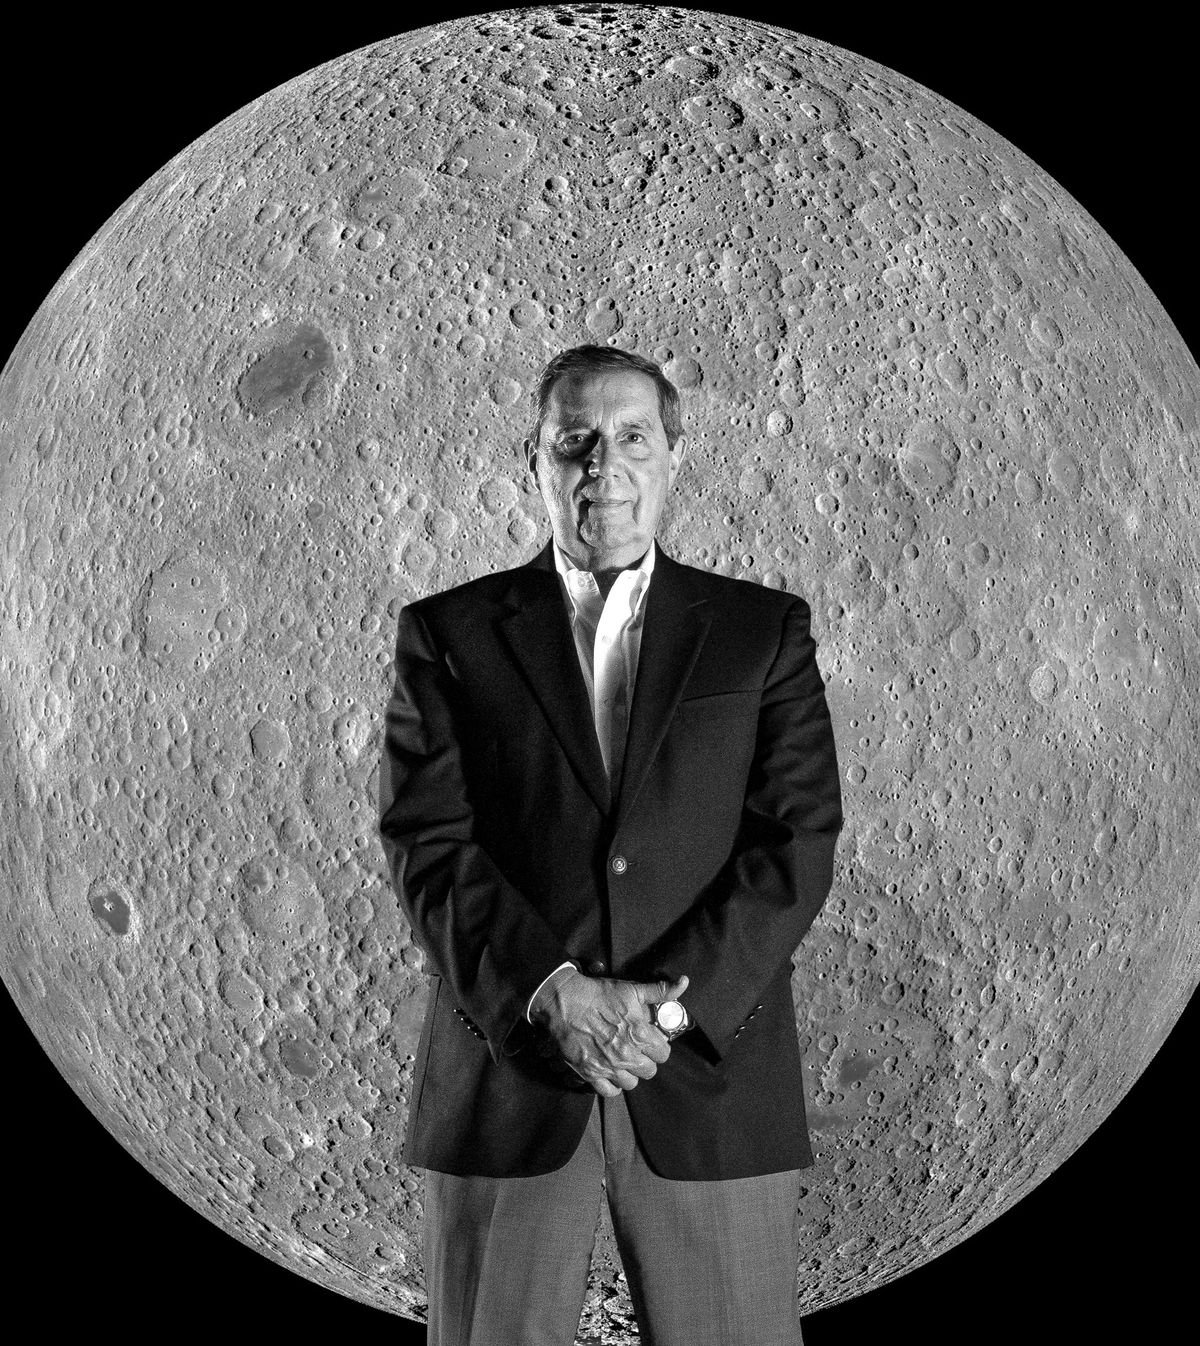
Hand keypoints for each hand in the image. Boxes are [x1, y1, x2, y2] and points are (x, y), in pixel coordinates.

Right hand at [531, 972, 689, 1096]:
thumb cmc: (599, 995)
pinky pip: (610, 1092)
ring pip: (631, 1084)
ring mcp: (608, 1067)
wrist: (565, 1002)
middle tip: (635, 1049)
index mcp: (640, 1035)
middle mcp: (627, 1055)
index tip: (650, 1040)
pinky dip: (611, 1085)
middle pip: (649, 1071)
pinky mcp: (590, 1074)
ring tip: (622, 1060)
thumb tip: (683, 983)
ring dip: (628, 1073)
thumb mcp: (632, 990)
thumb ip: (660, 991)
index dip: (658, 1046)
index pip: (664, 1054)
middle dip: (645, 1060)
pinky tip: (609, 1072)